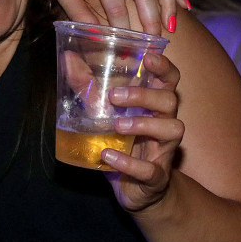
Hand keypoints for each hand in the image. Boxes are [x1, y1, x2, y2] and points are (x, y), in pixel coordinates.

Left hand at [101, 52, 183, 212]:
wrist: (134, 188)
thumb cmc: (120, 140)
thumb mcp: (101, 111)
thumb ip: (86, 85)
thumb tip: (68, 57)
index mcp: (153, 102)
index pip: (168, 77)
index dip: (163, 64)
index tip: (148, 53)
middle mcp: (164, 121)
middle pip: (170, 99)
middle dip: (145, 94)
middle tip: (115, 96)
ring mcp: (164, 149)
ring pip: (172, 129)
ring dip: (144, 124)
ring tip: (117, 125)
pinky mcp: (157, 175)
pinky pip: (150, 169)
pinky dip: (129, 163)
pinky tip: (108, 155)